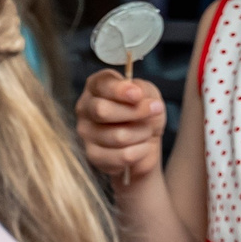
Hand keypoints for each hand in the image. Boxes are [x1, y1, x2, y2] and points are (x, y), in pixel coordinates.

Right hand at [76, 70, 165, 186]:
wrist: (145, 141)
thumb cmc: (144, 112)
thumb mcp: (148, 94)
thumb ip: (141, 89)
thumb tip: (135, 95)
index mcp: (96, 87)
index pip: (101, 85)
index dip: (120, 90)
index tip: (138, 95)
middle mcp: (85, 108)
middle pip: (102, 111)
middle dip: (135, 112)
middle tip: (155, 110)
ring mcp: (86, 133)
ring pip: (118, 136)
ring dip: (142, 133)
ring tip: (146, 131)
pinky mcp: (93, 156)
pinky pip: (124, 156)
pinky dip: (141, 151)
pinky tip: (141, 147)